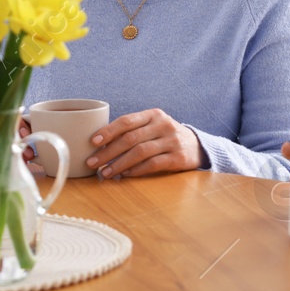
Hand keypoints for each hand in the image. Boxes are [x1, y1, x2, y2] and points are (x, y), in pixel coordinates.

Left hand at [87, 109, 202, 178]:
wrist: (197, 146)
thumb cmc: (165, 136)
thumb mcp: (153, 126)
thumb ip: (133, 130)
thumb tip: (100, 143)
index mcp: (153, 115)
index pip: (127, 121)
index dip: (108, 131)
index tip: (92, 142)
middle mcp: (163, 125)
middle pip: (130, 138)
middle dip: (108, 151)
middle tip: (92, 162)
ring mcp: (172, 141)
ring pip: (140, 152)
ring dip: (119, 164)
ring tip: (105, 172)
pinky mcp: (178, 158)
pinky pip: (153, 164)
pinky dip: (136, 170)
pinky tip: (124, 175)